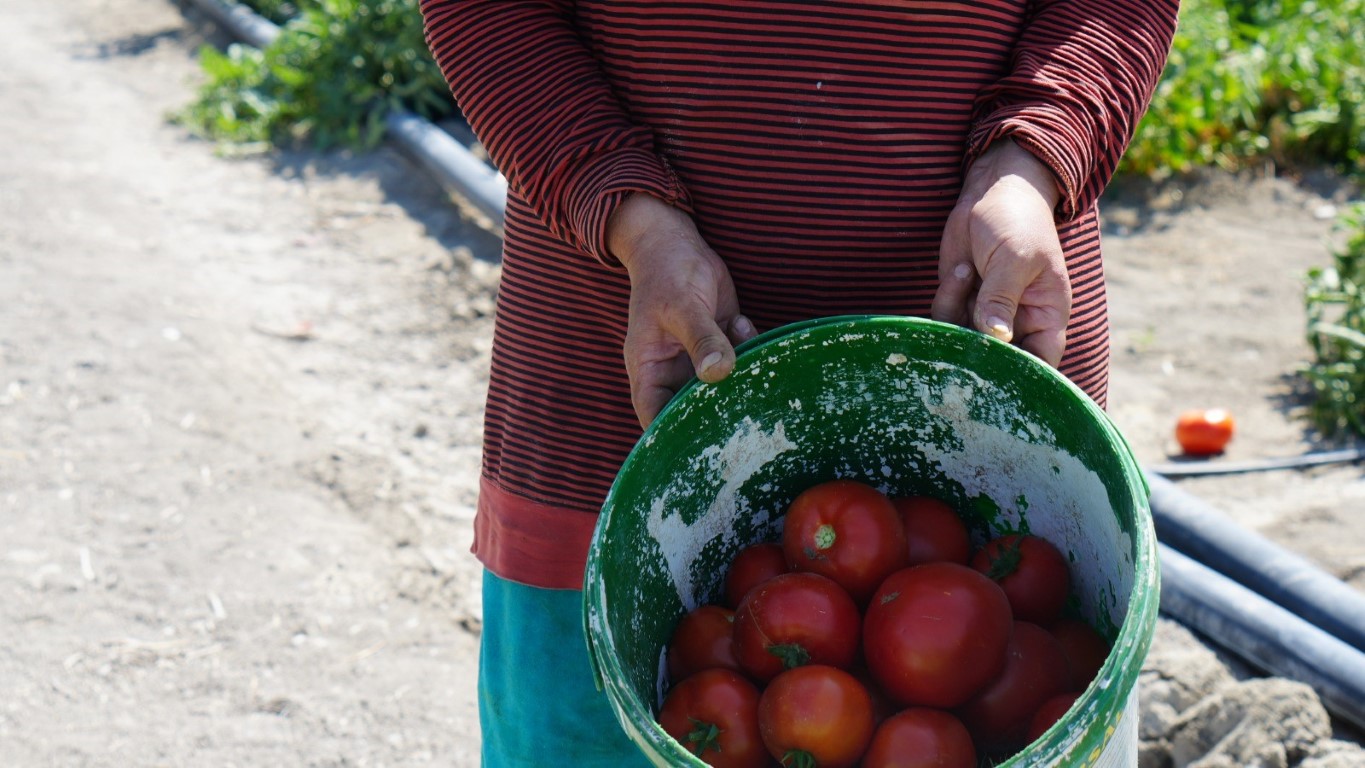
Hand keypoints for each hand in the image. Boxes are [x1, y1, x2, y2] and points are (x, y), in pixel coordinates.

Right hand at [607, 193, 756, 427]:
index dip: (674, 439)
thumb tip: (718, 372)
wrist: (676, 242)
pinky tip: (741, 322)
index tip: (704, 451)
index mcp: (650, 371)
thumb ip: (701, 339)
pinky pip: (741, 360)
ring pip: (724, 386)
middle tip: (747, 411)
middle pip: (695, 409)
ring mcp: (699, 359)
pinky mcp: (722, 343)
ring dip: (742, 376)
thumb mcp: (680, 306)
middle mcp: (673, 372)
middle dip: (721, 411)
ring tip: (745, 351)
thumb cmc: (665, 273)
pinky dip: (750, 348)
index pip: (656, 418)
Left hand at [931, 140, 1071, 365]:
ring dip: (958, 313)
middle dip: (978, 353)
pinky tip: (961, 269)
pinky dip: (946, 300)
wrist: (990, 190)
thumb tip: (996, 338)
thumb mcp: (1014, 258)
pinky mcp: (961, 301)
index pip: (1041, 361)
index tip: (1001, 384)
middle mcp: (1018, 321)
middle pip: (998, 360)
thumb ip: (1002, 299)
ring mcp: (987, 313)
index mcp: (1047, 314)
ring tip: (968, 271)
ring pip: (965, 340)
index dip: (1025, 378)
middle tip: (963, 332)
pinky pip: (946, 319)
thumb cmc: (1017, 220)